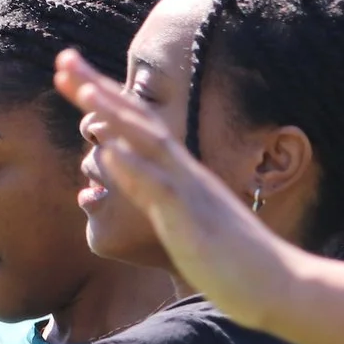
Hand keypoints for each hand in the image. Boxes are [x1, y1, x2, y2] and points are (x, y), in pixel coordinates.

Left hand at [54, 49, 302, 328]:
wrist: (280, 284)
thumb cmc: (235, 263)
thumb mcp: (188, 226)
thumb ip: (162, 204)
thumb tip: (140, 194)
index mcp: (182, 175)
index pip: (137, 127)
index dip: (105, 99)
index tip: (73, 76)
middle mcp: (185, 174)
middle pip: (137, 120)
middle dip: (98, 89)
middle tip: (64, 58)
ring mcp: (190, 193)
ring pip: (148, 143)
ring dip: (114, 116)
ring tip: (81, 89)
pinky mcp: (193, 221)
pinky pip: (161, 189)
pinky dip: (134, 168)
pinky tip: (109, 151)